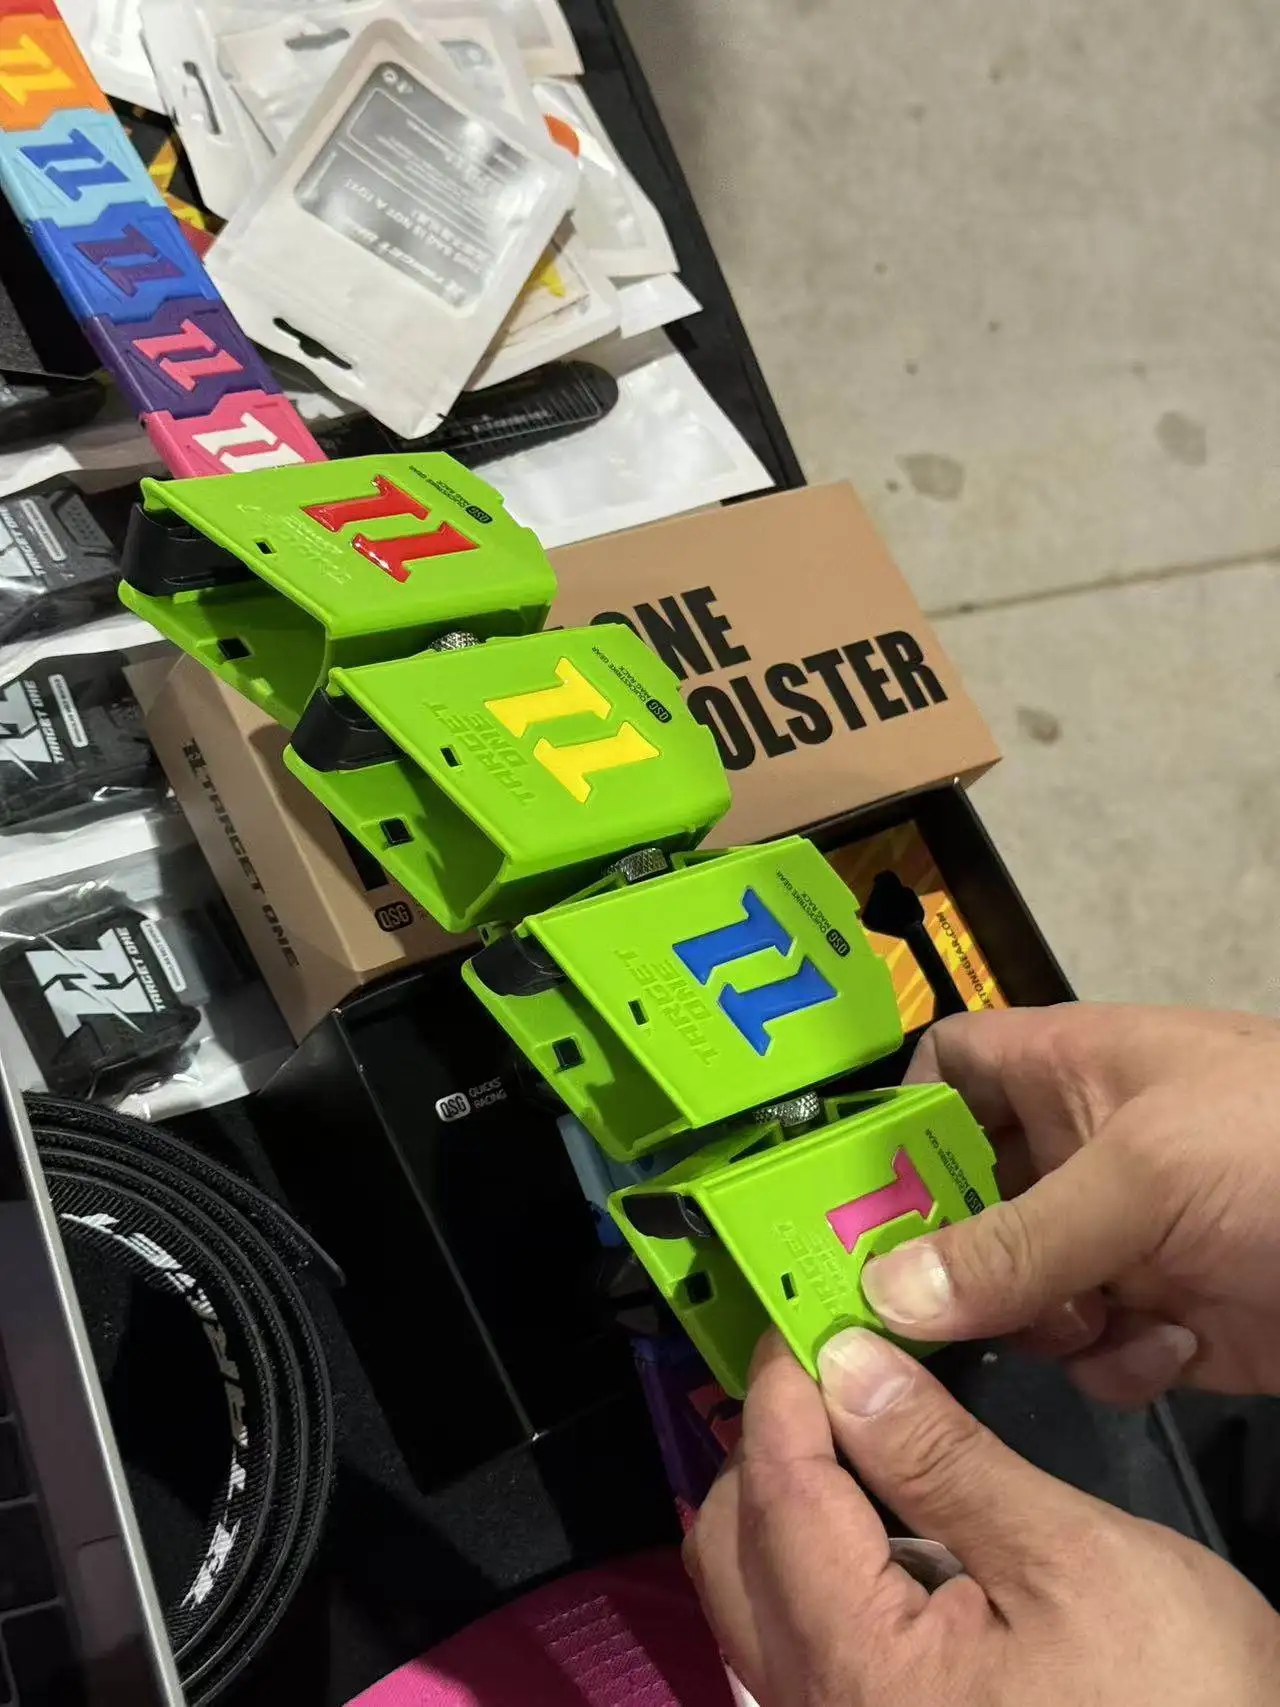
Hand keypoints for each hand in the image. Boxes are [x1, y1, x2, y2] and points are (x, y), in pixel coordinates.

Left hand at [686, 1331, 1279, 1706]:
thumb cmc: (1178, 1702)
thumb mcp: (1074, 1561)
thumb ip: (944, 1460)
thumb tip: (847, 1364)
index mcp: (856, 1664)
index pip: (775, 1488)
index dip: (784, 1387)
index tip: (810, 1315)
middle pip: (739, 1543)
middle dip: (774, 1439)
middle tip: (837, 1362)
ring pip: (766, 1590)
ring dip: (798, 1496)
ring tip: (867, 1421)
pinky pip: (812, 1633)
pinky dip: (830, 1556)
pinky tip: (895, 1512)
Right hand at [860, 1003, 1279, 1404]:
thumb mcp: (1146, 1174)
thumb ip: (1015, 1242)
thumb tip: (882, 1295)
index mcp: (1067, 1072)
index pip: (947, 1069)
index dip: (894, 1121)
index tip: (847, 1200)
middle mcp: (1080, 1154)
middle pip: (963, 1199)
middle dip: (944, 1258)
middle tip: (908, 1315)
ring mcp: (1122, 1239)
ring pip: (1016, 1293)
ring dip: (1037, 1322)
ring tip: (1087, 1322)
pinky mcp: (1164, 1319)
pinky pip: (1090, 1354)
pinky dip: (1117, 1362)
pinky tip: (1172, 1347)